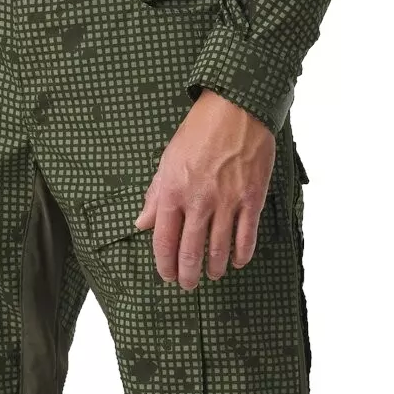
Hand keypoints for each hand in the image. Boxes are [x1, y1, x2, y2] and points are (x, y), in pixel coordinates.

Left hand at [135, 90, 275, 289]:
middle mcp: (199, 201)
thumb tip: (141, 223)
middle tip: (188, 284)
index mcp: (173, 192)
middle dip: (188, 275)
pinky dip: (241, 255)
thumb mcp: (168, 160)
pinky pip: (246, 236)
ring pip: (219, 250)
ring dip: (214, 269)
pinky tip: (237, 262)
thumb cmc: (199, 132)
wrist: (236, 108)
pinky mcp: (251, 198)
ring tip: (213, 275)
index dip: (164, 265)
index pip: (164, 241)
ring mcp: (227, 202)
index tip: (166, 276)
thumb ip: (155, 195)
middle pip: (190, 252)